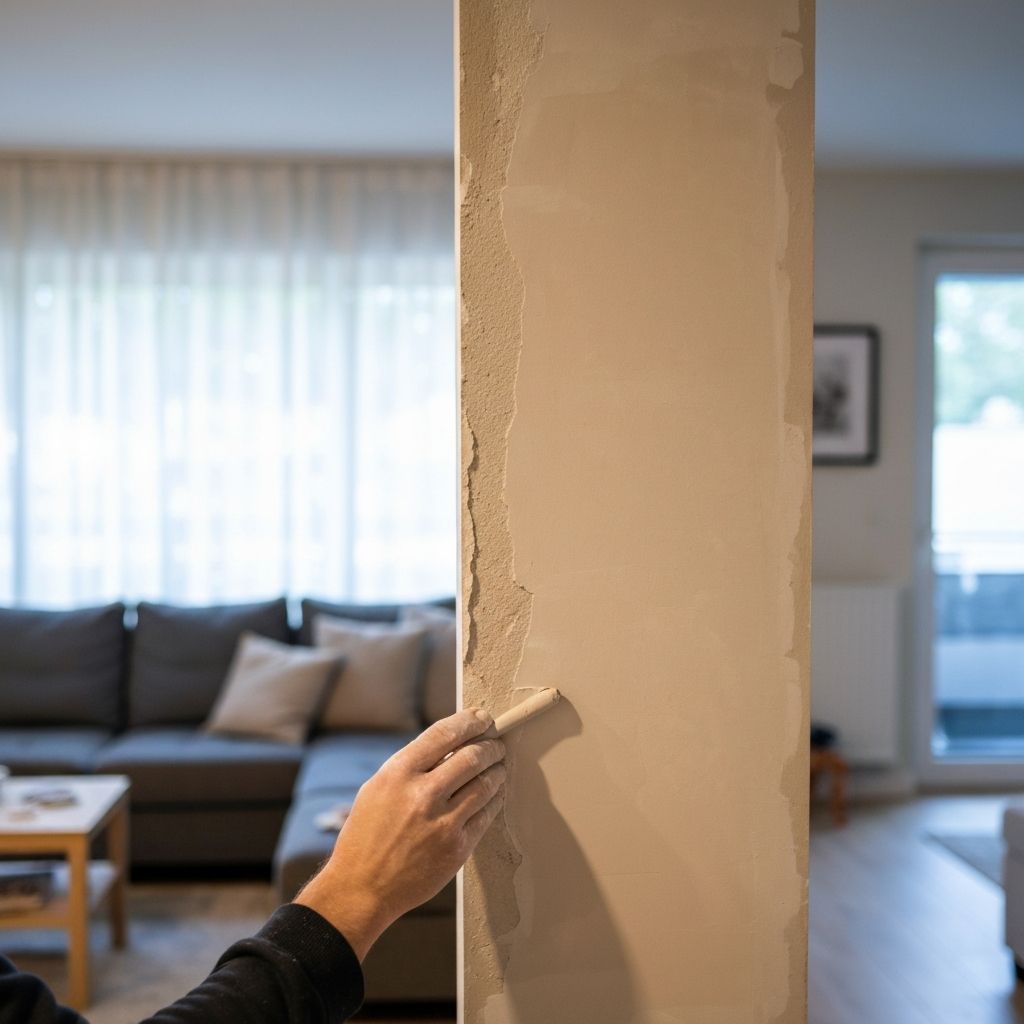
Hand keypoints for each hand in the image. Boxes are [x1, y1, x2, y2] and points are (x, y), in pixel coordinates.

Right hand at [294, 708, 505, 960]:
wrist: (362, 888)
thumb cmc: (366, 836)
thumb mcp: (378, 788)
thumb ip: (412, 766)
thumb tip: (450, 746)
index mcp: (398, 773)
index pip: (444, 733)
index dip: (470, 721)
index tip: (482, 718)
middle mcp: (422, 794)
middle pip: (473, 756)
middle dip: (491, 745)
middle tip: (496, 743)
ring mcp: (442, 823)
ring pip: (486, 784)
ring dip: (498, 770)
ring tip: (499, 766)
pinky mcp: (457, 848)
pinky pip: (487, 814)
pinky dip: (495, 799)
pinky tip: (495, 793)